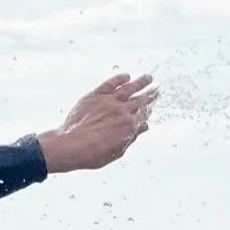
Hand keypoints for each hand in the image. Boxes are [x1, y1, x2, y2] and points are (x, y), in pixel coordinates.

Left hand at [35, 74, 157, 173]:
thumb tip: (143, 127)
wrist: (72, 145)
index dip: (148, 111)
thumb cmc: (93, 153)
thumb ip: (132, 137)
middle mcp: (123, 111)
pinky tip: (126, 76)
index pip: (144, 115)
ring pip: (129, 88)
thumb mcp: (118, 151)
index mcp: (130, 126)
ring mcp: (109, 101)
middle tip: (157, 90)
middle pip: (140, 100)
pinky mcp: (96, 95)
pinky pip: (111, 84)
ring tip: (148, 78)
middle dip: (150, 95)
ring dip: (140, 82)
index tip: (152, 107)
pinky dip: (119, 79)